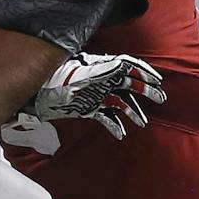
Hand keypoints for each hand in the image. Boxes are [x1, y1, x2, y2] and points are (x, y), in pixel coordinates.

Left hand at [27, 53, 165, 140]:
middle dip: (145, 91)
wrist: (39, 93)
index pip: (129, 67)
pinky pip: (105, 116)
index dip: (145, 72)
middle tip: (160, 99)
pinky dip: (114, 125)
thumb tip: (126, 65)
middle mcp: (101, 80)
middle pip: (128, 85)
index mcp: (102, 68)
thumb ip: (106, 70)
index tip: (159, 80)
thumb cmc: (60, 79)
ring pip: (119, 103)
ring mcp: (95, 95)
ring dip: (132, 112)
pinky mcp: (87, 108)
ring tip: (142, 123)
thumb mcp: (84, 73)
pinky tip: (120, 134)